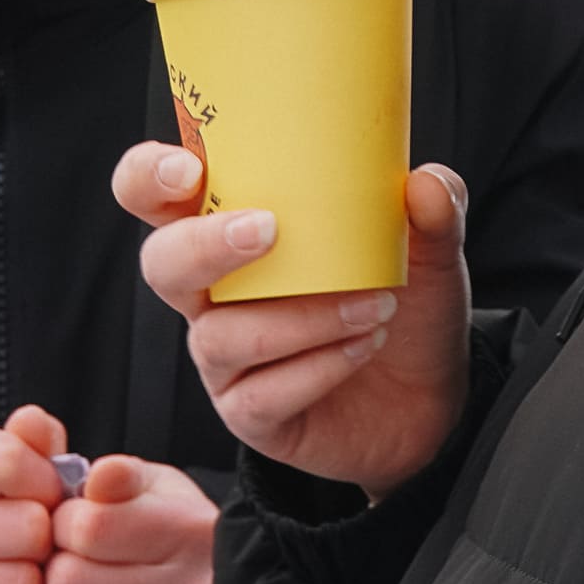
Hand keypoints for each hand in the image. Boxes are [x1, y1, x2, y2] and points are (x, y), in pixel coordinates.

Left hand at [47, 457, 217, 583]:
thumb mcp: (154, 487)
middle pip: (72, 583)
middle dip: (61, 568)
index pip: (91, 527)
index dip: (65, 522)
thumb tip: (100, 477)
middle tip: (77, 563)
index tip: (75, 523)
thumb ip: (119, 476)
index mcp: (189, 530)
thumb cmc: (172, 529)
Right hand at [113, 146, 470, 500]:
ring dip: (300, 316)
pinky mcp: (250, 413)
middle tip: (270, 231)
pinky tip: (362, 347)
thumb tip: (426, 184)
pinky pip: (259, 395)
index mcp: (234, 231)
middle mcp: (215, 294)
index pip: (156, 194)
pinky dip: (316, 366)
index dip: (149, 177)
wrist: (433, 398)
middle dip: (203, 245)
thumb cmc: (406, 306)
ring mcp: (226, 358)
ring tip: (373, 303)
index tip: (189, 170)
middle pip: (163, 264)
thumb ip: (434, 212)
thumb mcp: (431, 253)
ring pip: (222, 336)